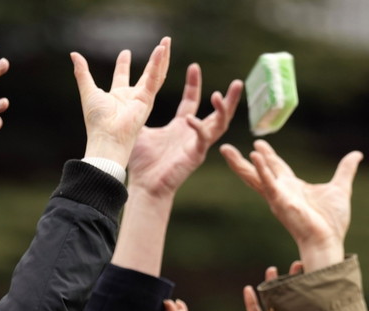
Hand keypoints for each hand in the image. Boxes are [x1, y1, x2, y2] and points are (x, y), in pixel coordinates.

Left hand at [71, 37, 171, 166]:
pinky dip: (157, 65)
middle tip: (161, 43)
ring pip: (155, 75)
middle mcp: (132, 98)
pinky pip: (154, 80)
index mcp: (118, 96)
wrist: (106, 137)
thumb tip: (74, 54)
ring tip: (166, 41)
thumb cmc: (97, 121)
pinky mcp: (147, 101)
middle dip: (154, 59)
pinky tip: (161, 51)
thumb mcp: (88, 90)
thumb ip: (82, 72)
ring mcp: (142, 99)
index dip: (123, 64)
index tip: (126, 53)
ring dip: (161, 58)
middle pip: (146, 74)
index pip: (122, 76)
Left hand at [127, 64, 241, 197]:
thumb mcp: (141, 131)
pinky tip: (191, 119)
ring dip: (224, 110)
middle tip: (239, 82)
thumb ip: (140, 114)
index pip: (191, 101)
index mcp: (180, 127)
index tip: (194, 66)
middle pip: (218, 113)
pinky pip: (202, 139)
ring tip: (223, 94)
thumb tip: (129, 101)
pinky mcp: (195, 156)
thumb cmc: (142, 163)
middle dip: (229, 98)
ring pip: (220, 125)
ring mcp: (196, 145)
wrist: (144, 185)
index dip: (194, 84)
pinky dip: (198, 128)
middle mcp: (192, 134)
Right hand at [221, 141, 361, 269]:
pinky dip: (261, 168)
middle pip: (256, 172)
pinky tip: (254, 155)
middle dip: (241, 161)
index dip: (267, 156)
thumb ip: (345, 170)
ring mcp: (278, 196)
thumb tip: (356, 154)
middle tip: (225, 148)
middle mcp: (280, 191)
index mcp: (292, 188)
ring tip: (226, 149)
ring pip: (254, 176)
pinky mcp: (280, 201)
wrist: (328, 239)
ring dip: (240, 163)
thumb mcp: (340, 187)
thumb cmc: (331, 221)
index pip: (275, 168)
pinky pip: (268, 182)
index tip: (257, 144)